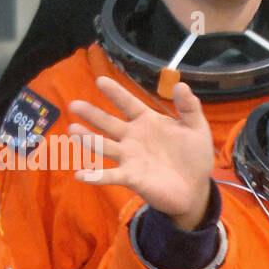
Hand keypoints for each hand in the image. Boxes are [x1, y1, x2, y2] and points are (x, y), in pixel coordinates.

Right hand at [68, 77, 213, 230]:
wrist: (196, 188)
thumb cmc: (193, 156)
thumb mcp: (196, 127)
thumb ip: (189, 106)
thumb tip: (180, 84)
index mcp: (147, 121)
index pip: (128, 104)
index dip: (115, 93)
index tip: (100, 80)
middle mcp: (133, 138)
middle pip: (108, 123)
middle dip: (91, 114)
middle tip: (74, 105)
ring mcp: (129, 158)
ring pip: (104, 146)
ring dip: (88, 139)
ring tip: (72, 130)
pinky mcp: (130, 177)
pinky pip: (109, 175)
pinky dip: (95, 176)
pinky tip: (80, 175)